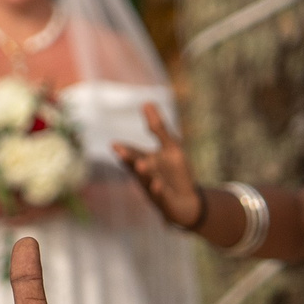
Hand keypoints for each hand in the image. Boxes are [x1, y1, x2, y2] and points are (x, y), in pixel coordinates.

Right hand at [112, 102, 204, 229]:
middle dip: (129, 159)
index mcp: (145, 161)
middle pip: (136, 166)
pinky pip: (161, 195)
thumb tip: (147, 102)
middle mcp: (146, 175)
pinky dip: (158, 190)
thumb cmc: (176, 173)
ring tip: (141, 163)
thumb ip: (158, 128)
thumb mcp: (171, 147)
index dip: (125, 150)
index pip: (133, 154)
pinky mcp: (165, 201)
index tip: (114, 144)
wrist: (188, 201)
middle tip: (119, 151)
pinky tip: (158, 184)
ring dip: (144, 173)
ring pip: (147, 180)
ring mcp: (154, 189)